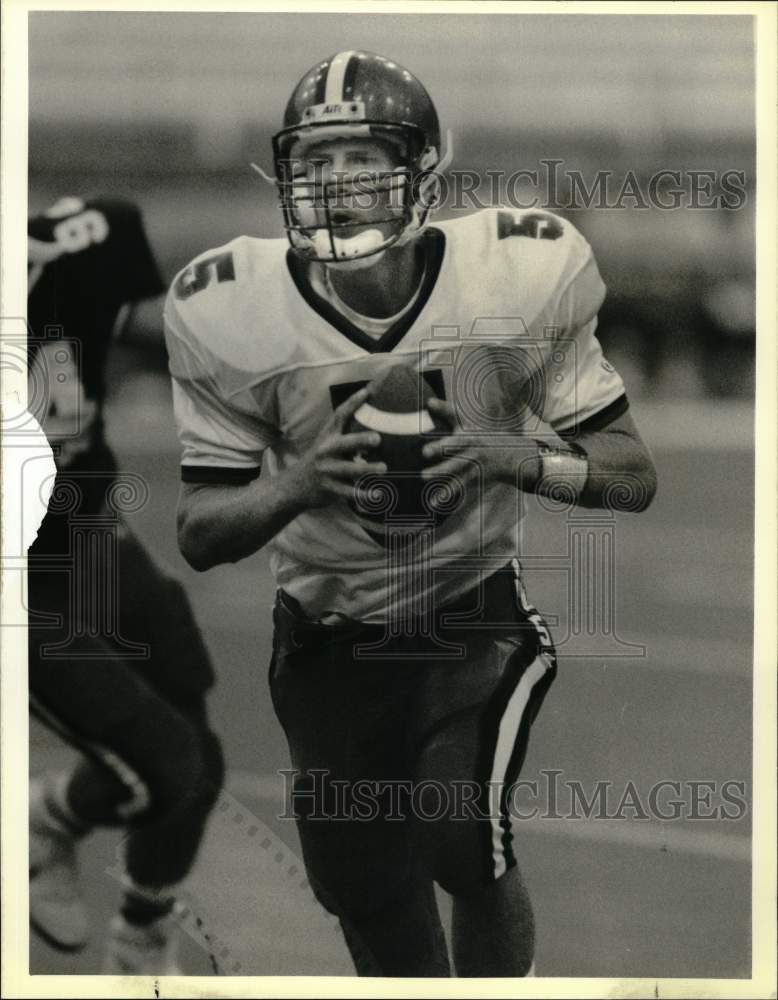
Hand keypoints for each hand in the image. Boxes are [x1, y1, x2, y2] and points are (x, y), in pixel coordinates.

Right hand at [289, 387, 387, 507]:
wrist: (293, 487)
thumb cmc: (319, 461)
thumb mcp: (326, 444)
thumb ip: (345, 435)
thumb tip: (375, 425)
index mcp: (327, 436)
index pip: (339, 415)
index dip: (353, 403)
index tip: (368, 391)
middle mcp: (325, 451)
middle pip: (344, 443)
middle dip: (360, 440)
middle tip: (378, 438)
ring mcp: (326, 470)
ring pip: (348, 469)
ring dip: (367, 469)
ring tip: (384, 468)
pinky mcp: (329, 489)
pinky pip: (348, 492)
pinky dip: (363, 495)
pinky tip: (377, 495)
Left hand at [420, 398, 541, 492]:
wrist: (511, 458)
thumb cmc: (481, 438)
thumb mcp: (467, 424)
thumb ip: (448, 412)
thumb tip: (428, 401)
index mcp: (469, 432)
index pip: (456, 419)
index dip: (444, 411)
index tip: (430, 406)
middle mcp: (472, 447)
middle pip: (456, 447)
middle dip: (441, 448)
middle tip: (424, 451)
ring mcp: (473, 464)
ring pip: (456, 469)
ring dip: (441, 472)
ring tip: (423, 476)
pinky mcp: (472, 479)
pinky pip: (458, 487)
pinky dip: (446, 495)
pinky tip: (433, 502)